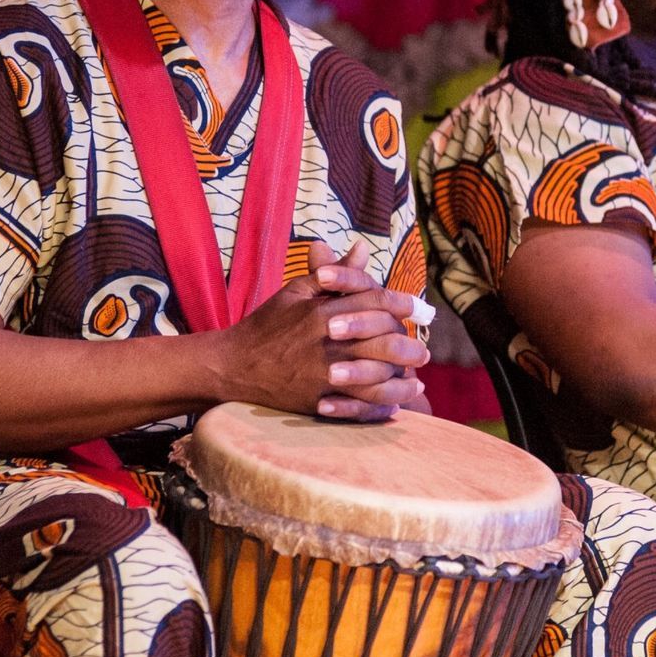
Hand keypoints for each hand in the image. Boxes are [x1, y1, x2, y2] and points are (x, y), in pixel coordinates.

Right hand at [219, 240, 428, 422]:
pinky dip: (378, 408)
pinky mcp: (315, 402)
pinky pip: (356, 408)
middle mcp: (325, 343)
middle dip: (410, 347)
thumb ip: (335, 273)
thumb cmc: (268, 324)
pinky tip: (394, 406)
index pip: (375, 302)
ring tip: (417, 383)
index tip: (419, 309)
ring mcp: (321, 376)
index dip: (402, 304)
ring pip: (376, 380)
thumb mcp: (297, 291)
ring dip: (401, 383)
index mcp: (322, 312)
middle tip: (424, 353)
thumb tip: (363, 248)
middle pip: (383, 342)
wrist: (232, 365)